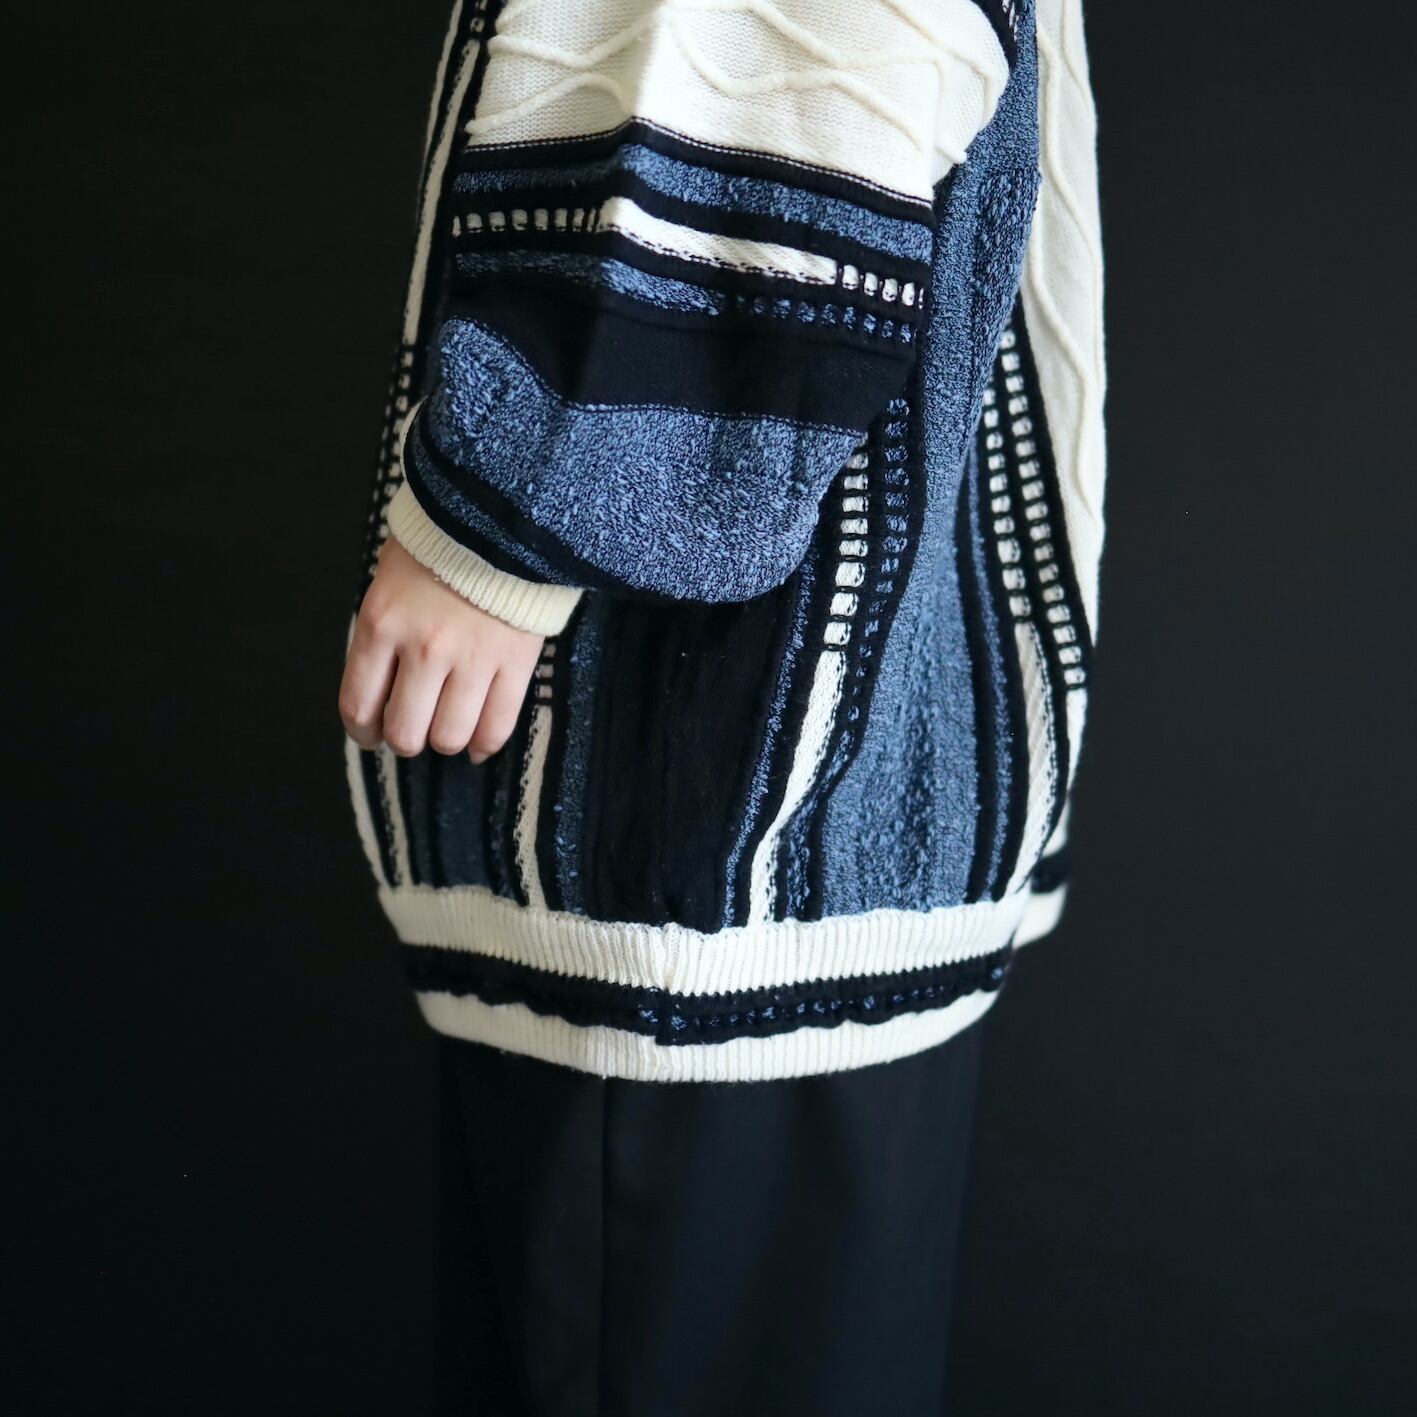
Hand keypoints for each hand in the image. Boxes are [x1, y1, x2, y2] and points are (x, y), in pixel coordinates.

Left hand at [339, 536, 543, 761]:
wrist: (502, 518)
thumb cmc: (440, 547)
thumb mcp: (389, 582)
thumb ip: (382, 635)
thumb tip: (381, 692)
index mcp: (381, 625)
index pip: (359, 705)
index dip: (363, 733)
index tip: (371, 736)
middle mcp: (423, 649)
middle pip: (405, 732)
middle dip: (405, 740)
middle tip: (413, 731)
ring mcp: (472, 659)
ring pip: (450, 736)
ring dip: (445, 742)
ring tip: (448, 730)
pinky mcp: (514, 663)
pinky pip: (497, 726)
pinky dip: (484, 744)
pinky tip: (478, 743)